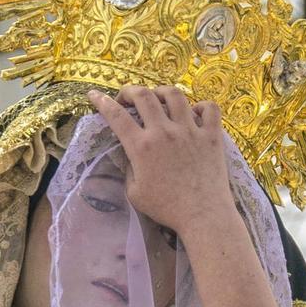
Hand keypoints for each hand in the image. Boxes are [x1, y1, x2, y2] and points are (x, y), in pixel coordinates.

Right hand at [88, 85, 234, 242]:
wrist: (202, 215)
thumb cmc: (166, 208)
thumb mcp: (135, 193)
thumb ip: (129, 169)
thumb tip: (130, 154)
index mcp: (142, 147)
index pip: (116, 116)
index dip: (102, 102)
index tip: (94, 94)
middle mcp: (164, 132)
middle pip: (144, 96)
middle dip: (130, 91)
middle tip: (127, 97)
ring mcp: (190, 130)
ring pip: (175, 95)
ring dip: (162, 91)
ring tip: (158, 98)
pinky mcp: (212, 135)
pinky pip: (209, 108)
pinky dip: (202, 106)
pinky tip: (195, 113)